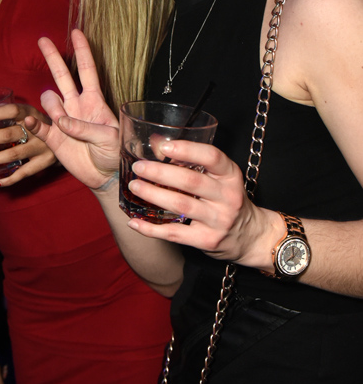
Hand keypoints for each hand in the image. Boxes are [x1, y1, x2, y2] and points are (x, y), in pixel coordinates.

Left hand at [0, 103, 56, 186]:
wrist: (68, 136)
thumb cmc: (36, 122)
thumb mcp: (20, 112)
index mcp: (30, 112)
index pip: (10, 111)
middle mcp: (38, 129)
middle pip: (8, 134)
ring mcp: (43, 147)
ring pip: (13, 155)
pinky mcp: (45, 162)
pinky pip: (24, 173)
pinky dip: (8, 179)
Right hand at [25, 29, 119, 189]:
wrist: (106, 176)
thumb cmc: (115, 153)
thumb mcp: (111, 138)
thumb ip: (87, 128)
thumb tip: (62, 121)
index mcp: (95, 101)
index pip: (87, 70)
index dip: (82, 51)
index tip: (76, 32)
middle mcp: (77, 106)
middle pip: (62, 75)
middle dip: (53, 57)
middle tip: (42, 40)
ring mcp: (63, 120)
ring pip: (49, 99)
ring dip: (52, 106)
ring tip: (62, 123)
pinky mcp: (52, 137)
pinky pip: (37, 125)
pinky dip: (32, 122)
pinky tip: (30, 122)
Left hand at [126, 138, 277, 268]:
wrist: (249, 236)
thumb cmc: (226, 199)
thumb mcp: (220, 177)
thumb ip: (193, 162)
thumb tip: (155, 142)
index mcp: (230, 175)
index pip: (212, 157)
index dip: (187, 150)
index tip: (164, 147)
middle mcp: (227, 197)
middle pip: (191, 181)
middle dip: (160, 172)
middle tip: (139, 167)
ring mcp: (218, 220)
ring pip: (181, 205)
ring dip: (153, 195)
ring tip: (134, 186)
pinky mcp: (207, 241)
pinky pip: (174, 234)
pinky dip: (151, 228)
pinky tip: (134, 222)